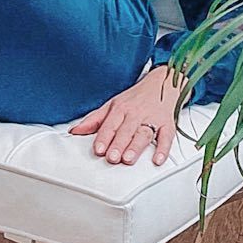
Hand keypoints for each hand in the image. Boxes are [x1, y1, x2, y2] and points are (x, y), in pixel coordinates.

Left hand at [68, 66, 187, 166]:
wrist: (162, 83)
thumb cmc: (135, 98)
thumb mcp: (113, 104)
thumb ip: (94, 119)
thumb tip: (75, 131)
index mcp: (120, 108)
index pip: (110, 124)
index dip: (103, 137)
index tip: (98, 149)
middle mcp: (136, 113)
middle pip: (126, 130)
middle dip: (118, 144)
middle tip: (112, 158)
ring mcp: (152, 118)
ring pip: (143, 134)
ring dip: (136, 147)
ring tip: (128, 159)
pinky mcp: (167, 124)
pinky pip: (166, 137)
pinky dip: (163, 148)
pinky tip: (157, 159)